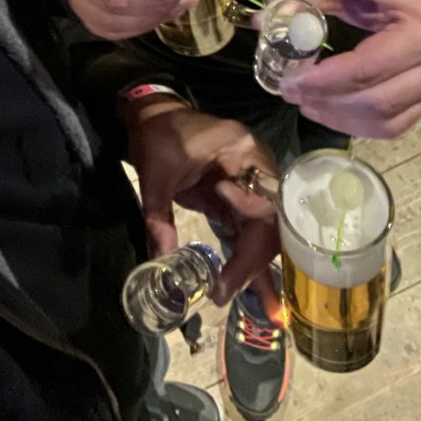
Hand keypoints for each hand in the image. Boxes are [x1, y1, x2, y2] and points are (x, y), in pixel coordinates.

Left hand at [124, 98, 278, 303]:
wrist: (151, 116)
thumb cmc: (157, 137)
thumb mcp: (155, 177)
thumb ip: (159, 218)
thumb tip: (162, 263)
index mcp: (243, 151)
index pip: (263, 205)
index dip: (250, 244)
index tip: (227, 273)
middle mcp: (257, 165)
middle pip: (269, 221)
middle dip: (254, 263)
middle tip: (228, 293)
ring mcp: (251, 180)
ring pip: (263, 228)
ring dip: (255, 265)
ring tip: (256, 304)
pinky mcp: (239, 193)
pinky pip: (249, 227)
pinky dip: (246, 256)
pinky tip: (249, 285)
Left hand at [279, 0, 420, 138]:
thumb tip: (260, 21)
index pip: (365, 69)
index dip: (322, 81)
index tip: (288, 80)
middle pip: (376, 103)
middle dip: (327, 103)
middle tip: (290, 92)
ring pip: (386, 123)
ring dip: (341, 119)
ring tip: (306, 103)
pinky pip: (396, 123)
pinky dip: (360, 123)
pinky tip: (331, 110)